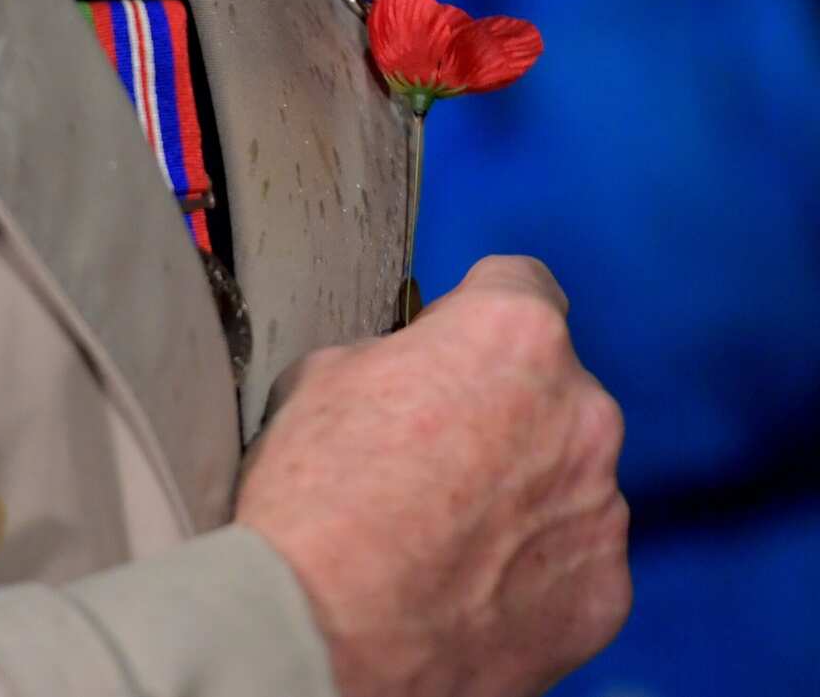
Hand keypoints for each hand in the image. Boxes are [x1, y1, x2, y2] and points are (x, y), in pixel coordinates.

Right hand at [236, 256, 630, 696]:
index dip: (471, 314)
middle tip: (427, 459)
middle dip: (499, 412)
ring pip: (563, 480)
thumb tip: (401, 372)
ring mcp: (600, 509)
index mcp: (513, 336)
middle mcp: (582, 412)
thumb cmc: (313, 501)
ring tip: (438, 539)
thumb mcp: (318, 380)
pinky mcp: (604, 594)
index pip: (520, 283)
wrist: (319, 635)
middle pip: (548, 390)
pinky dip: (529, 571)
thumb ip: (388, 358)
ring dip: (517, 495)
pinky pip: (571, 562)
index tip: (450, 344)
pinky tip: (463, 590)